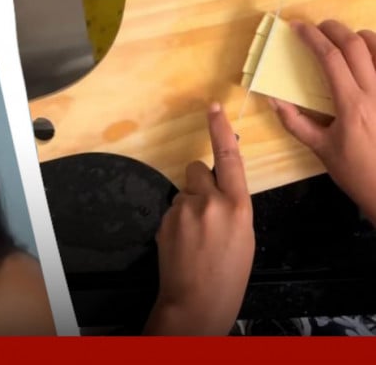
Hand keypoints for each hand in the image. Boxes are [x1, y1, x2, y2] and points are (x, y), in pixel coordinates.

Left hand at [143, 103, 254, 335]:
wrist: (197, 301)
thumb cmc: (230, 273)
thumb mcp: (245, 235)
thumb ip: (233, 206)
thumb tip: (220, 188)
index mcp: (237, 206)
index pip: (228, 158)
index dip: (220, 130)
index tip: (212, 108)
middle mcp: (208, 201)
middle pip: (197, 170)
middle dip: (199, 182)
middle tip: (205, 210)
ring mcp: (182, 210)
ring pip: (183, 193)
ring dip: (188, 205)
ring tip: (195, 237)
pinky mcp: (164, 221)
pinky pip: (172, 211)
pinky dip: (177, 222)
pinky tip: (183, 244)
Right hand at [270, 20, 375, 224]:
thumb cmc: (354, 171)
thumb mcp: (320, 149)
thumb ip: (295, 122)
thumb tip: (273, 100)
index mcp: (351, 105)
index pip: (330, 58)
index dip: (312, 38)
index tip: (298, 28)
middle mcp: (375, 92)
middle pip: (355, 44)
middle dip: (334, 29)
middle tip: (318, 27)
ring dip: (360, 36)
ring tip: (345, 39)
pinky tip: (368, 56)